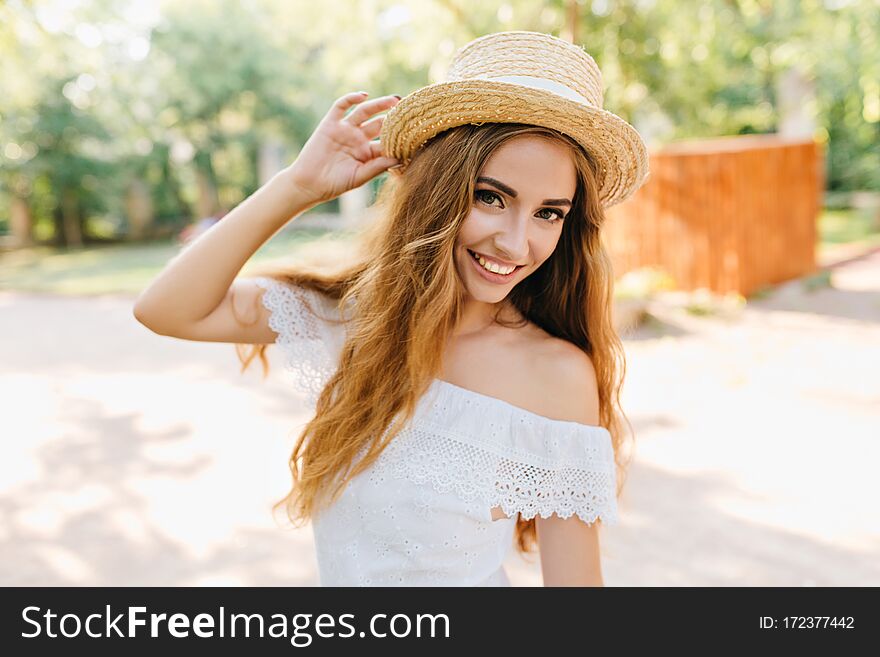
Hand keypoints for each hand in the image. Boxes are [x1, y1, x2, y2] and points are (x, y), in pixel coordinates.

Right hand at [286, 91, 400, 205]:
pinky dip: (352, 98)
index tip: (415, 132)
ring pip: (365, 111)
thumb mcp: (360, 177)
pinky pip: (341, 106)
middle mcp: (358, 139)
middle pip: (379, 123)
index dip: (400, 136)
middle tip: (409, 111)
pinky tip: (364, 96)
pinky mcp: (330, 124)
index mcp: (368, 153)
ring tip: (394, 100)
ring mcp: (345, 130)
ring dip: (379, 104)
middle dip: (393, 117)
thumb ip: (378, 166)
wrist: (309, 184)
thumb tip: (399, 158)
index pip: (387, 141)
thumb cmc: (335, 185)